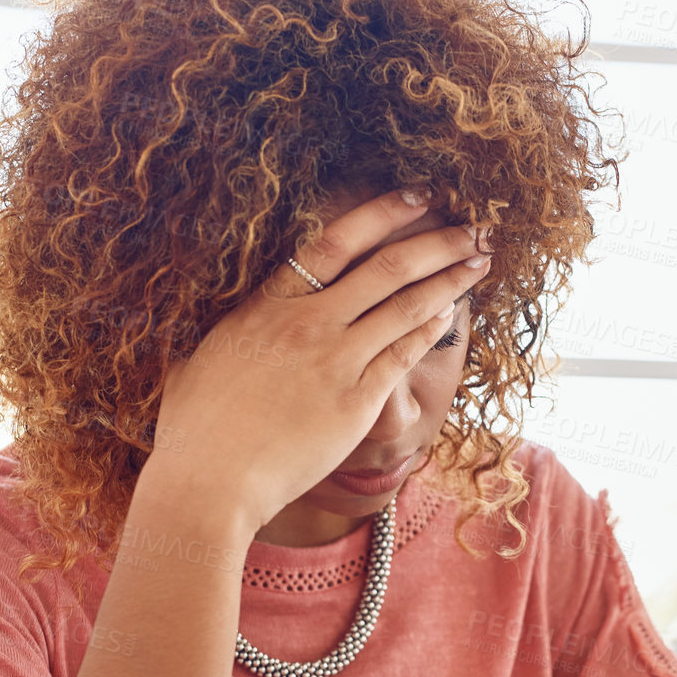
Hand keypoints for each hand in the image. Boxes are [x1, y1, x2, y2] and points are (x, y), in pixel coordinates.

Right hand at [145, 186, 493, 532]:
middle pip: (387, 265)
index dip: (383, 212)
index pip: (335, 240)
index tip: (418, 195)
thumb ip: (230, 331)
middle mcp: (307, 322)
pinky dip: (431, 327)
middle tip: (475, 226)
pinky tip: (451, 313)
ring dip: (450, 278)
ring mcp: (335, 360)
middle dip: (439, 241)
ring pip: (406, 304)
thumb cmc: (195, 428)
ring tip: (481, 261)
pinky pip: (403, 353)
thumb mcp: (200, 358)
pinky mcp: (356, 402)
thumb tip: (229, 322)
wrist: (210, 481)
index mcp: (267, 304)